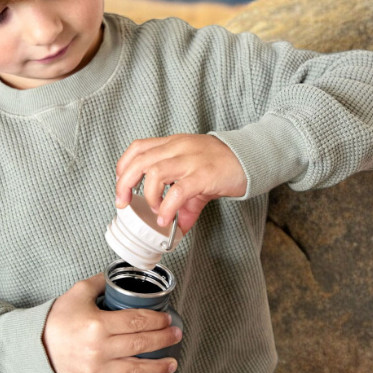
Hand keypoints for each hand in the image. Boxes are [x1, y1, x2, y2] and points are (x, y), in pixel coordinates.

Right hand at [42, 274, 180, 372]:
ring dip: (158, 367)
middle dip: (164, 339)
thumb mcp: (78, 292)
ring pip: (135, 370)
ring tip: (172, 363)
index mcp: (98, 324)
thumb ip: (101, 282)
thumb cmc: (58, 319)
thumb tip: (121, 273)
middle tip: (177, 335)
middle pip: (141, 343)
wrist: (36, 345)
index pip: (136, 321)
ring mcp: (96, 370)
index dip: (157, 320)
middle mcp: (99, 349)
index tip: (167, 319)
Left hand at [115, 134, 246, 232]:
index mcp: (172, 144)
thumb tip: (176, 227)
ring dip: (149, 195)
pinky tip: (167, 219)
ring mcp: (191, 160)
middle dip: (125, 183)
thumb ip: (183, 202)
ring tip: (155, 210)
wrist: (251, 158)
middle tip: (124, 203)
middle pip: (139, 160)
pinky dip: (167, 207)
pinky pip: (178, 191)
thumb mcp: (196, 178)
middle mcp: (178, 148)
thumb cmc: (222, 164)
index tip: (122, 186)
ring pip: (155, 172)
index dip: (123, 166)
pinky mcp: (204, 174)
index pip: (138, 147)